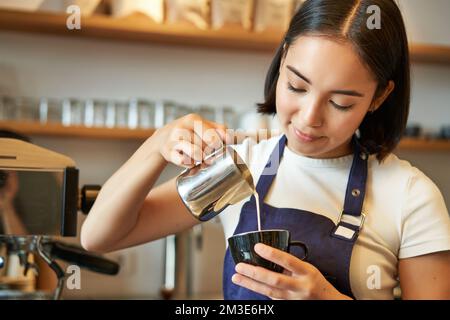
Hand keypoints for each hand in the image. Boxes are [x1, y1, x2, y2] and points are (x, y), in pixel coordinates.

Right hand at [151, 113, 230, 166]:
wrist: (161, 139)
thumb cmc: (188, 133)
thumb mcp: (202, 126)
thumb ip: (220, 129)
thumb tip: (238, 136)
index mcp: (194, 119)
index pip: (215, 134)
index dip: (221, 144)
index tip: (222, 148)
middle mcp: (183, 127)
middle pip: (207, 144)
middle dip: (211, 153)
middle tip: (210, 156)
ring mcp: (175, 139)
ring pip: (196, 153)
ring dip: (200, 159)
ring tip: (199, 159)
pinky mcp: (169, 152)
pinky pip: (183, 161)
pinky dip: (189, 164)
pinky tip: (189, 162)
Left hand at [232, 243, 352, 299]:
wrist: (327, 302)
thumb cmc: (316, 282)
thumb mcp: (307, 268)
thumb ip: (290, 263)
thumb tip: (268, 254)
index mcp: (306, 272)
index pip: (288, 261)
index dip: (272, 253)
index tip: (257, 247)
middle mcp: (300, 287)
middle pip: (274, 280)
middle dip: (254, 273)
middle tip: (240, 266)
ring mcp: (293, 298)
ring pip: (268, 291)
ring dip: (250, 284)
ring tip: (237, 277)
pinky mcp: (287, 305)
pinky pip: (270, 297)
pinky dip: (258, 290)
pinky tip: (248, 284)